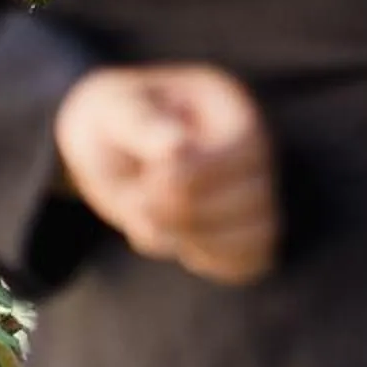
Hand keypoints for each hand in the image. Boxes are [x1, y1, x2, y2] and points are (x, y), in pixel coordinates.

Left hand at [53, 65, 278, 284]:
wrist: (108, 144)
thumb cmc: (112, 120)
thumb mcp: (113, 110)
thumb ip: (141, 124)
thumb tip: (177, 148)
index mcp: (227, 107)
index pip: (243, 147)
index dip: (197, 175)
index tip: (149, 180)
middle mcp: (252, 148)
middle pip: (254, 195)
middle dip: (189, 213)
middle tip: (139, 205)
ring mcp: (252, 188)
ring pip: (258, 231)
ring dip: (199, 241)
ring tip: (152, 227)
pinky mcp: (241, 226)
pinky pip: (252, 256)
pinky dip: (214, 260)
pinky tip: (178, 243)